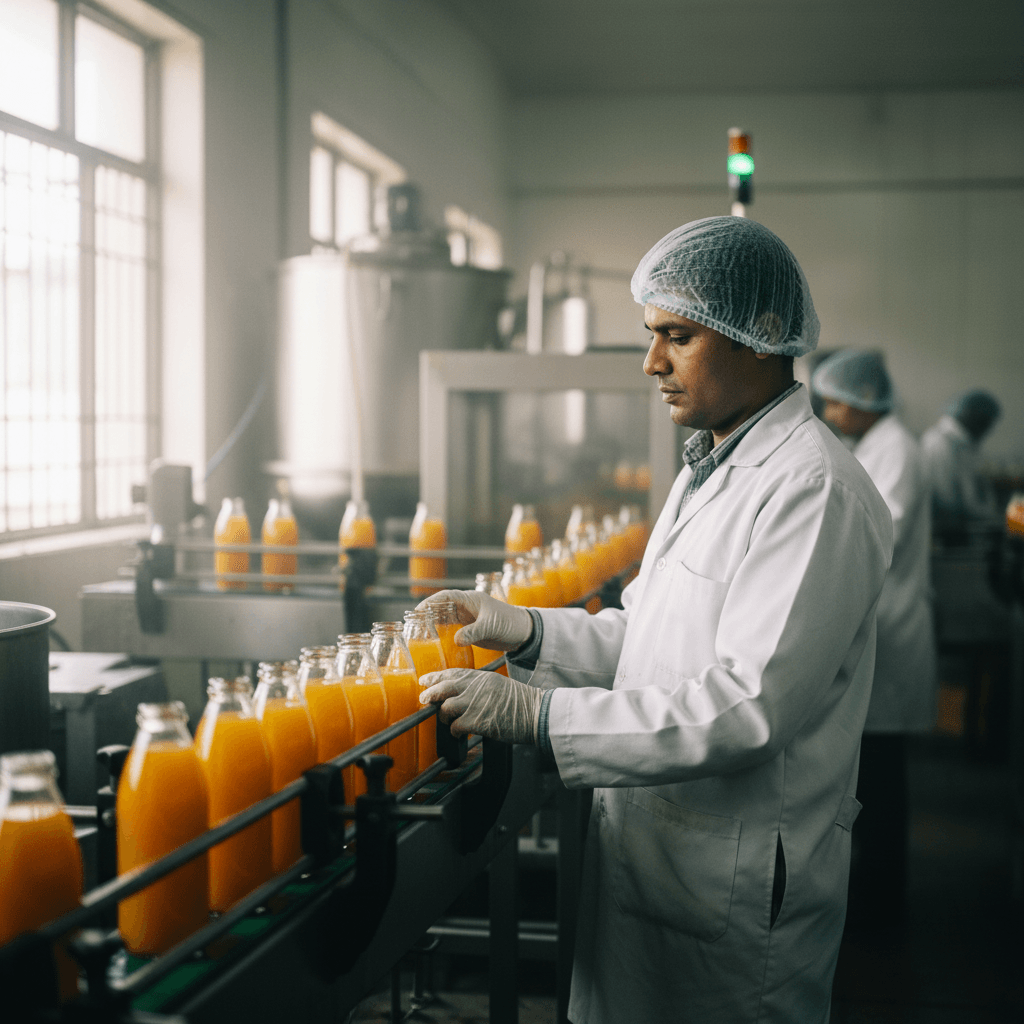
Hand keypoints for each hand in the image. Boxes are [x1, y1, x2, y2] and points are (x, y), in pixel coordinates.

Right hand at [417, 589, 531, 651]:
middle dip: (427, 613)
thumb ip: (474, 632)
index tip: (417, 610)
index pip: (446, 596)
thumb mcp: (491, 626)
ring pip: (444, 618)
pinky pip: (451, 629)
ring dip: (432, 623)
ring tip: (417, 633)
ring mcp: (467, 619)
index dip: (431, 601)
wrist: (523, 633)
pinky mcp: (469, 630)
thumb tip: (456, 640)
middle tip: (412, 624)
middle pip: (441, 607)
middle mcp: (466, 607)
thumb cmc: (509, 623)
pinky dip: (441, 633)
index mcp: (471, 600)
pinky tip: (432, 641)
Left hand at [419, 668, 541, 743]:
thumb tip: (461, 694)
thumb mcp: (498, 685)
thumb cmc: (520, 702)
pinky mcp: (477, 721)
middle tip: (424, 700)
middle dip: (429, 695)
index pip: (452, 673)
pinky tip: (458, 733)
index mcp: (481, 677)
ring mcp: (475, 703)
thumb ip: (479, 686)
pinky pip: (455, 726)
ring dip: (443, 717)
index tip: (425, 680)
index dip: (435, 677)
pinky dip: (454, 731)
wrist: (535, 713)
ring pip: (446, 708)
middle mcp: (476, 687)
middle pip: (443, 688)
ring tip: (448, 722)